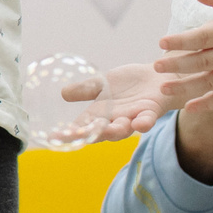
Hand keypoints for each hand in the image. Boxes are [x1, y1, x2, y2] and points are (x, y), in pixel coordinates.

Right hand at [57, 60, 179, 142]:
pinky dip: (143, 123)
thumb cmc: (128, 83)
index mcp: (100, 113)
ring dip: (115, 131)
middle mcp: (115, 119)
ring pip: (123, 128)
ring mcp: (133, 116)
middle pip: (101, 132)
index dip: (69, 133)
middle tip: (79, 136)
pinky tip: (138, 124)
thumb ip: (86, 89)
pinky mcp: (151, 110)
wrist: (158, 75)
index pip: (81, 126)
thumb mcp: (103, 83)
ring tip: (107, 130)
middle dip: (90, 135)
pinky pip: (147, 119)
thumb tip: (63, 93)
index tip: (55, 137)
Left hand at [154, 0, 212, 111]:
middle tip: (156, 66)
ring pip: (211, 82)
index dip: (182, 40)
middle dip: (178, 65)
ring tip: (164, 89)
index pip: (204, 37)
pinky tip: (189, 107)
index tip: (162, 41)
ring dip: (187, 87)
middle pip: (203, 61)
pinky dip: (209, 103)